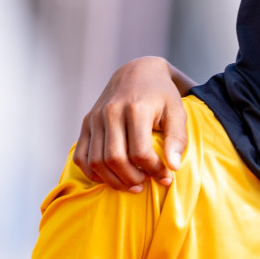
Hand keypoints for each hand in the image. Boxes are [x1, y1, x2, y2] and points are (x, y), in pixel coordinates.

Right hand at [73, 57, 193, 191]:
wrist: (138, 72)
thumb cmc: (162, 96)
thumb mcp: (178, 112)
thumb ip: (177, 139)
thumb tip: (174, 167)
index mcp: (136, 109)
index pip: (140, 152)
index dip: (154, 170)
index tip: (166, 177)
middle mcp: (111, 113)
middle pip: (115, 159)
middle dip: (132, 179)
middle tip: (146, 183)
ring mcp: (95, 118)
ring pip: (96, 161)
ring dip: (114, 180)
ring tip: (133, 185)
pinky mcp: (86, 123)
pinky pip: (81, 156)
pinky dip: (92, 173)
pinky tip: (110, 178)